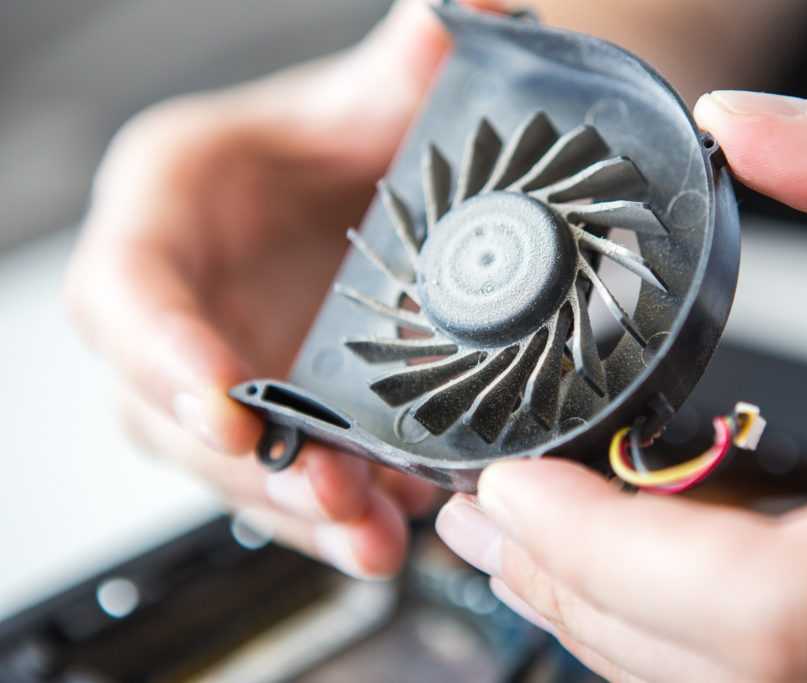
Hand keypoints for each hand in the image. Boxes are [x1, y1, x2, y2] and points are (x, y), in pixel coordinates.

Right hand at [64, 0, 494, 578]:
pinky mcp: (261, 411)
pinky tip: (389, 525)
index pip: (124, 286)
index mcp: (170, 205)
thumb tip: (470, 5)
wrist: (369, 186)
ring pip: (221, 462)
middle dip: (244, 462)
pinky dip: (328, 511)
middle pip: (165, 403)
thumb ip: (411, 57)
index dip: (161, 351)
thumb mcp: (373, 92)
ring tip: (372, 535)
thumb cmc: (346, 137)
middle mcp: (174, 299)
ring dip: (291, 507)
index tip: (225, 407)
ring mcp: (214, 365)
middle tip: (330, 491)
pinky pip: (274, 477)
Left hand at [437, 66, 806, 680]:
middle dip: (589, 600)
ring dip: (630, 622)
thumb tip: (751, 133)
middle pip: (744, 677)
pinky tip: (661, 554)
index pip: (782, 614)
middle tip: (487, 523)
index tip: (512, 492)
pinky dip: (709, 622)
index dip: (619, 560)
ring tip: (536, 545)